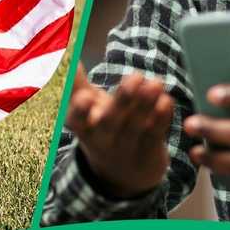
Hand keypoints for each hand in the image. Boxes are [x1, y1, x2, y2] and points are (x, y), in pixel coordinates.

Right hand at [65, 64, 174, 198]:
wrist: (121, 177)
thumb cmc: (100, 128)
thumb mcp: (84, 110)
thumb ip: (75, 82)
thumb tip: (62, 51)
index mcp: (82, 125)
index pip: (77, 118)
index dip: (80, 108)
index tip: (84, 97)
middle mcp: (102, 138)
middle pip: (111, 120)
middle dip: (123, 99)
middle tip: (135, 77)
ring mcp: (126, 148)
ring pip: (137, 125)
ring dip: (147, 103)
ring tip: (155, 83)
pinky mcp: (149, 153)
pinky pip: (155, 135)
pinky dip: (162, 118)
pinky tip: (166, 100)